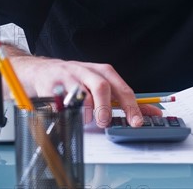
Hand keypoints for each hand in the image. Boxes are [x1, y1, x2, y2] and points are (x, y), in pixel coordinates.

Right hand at [11, 54, 161, 127]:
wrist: (42, 70)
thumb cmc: (76, 78)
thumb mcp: (100, 83)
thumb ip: (123, 98)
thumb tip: (150, 111)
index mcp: (102, 71)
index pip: (121, 88)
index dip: (131, 106)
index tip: (136, 121)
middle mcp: (86, 71)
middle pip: (101, 87)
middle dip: (105, 108)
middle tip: (105, 122)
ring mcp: (68, 78)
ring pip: (82, 94)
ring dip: (87, 111)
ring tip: (86, 118)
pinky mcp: (51, 85)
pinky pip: (62, 101)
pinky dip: (68, 111)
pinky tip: (70, 112)